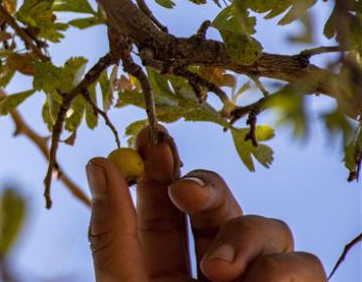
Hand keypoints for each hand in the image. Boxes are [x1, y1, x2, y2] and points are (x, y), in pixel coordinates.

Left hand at [86, 128, 326, 280]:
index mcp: (160, 276)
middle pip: (219, 205)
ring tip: (217, 272)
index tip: (148, 137)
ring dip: (243, 236)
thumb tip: (98, 162)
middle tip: (184, 190)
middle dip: (203, 186)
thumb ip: (112, 233)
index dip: (158, 170)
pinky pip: (304, 262)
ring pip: (267, 226)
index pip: (162, 211)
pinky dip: (282, 269)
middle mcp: (212, 278)